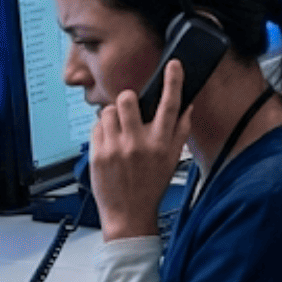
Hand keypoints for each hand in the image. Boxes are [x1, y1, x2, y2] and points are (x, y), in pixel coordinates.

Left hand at [90, 60, 193, 241]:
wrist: (128, 215)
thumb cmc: (151, 187)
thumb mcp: (172, 160)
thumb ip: (180, 132)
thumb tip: (187, 107)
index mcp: (161, 143)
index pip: (171, 105)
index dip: (173, 81)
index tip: (174, 65)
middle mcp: (138, 143)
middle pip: (127, 99)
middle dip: (126, 100)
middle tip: (128, 109)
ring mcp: (115, 148)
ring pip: (107, 112)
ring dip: (112, 117)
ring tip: (117, 131)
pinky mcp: (97, 154)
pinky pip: (95, 128)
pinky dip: (101, 131)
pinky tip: (109, 144)